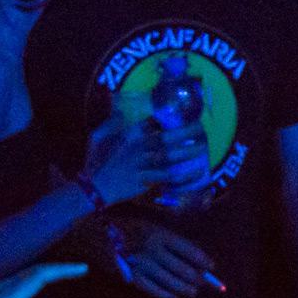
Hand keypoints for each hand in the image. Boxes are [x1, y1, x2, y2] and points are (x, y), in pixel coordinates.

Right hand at [81, 110, 207, 205]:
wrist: (93, 186)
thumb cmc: (96, 160)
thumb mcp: (97, 136)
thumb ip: (111, 123)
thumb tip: (122, 111)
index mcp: (128, 135)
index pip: (152, 122)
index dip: (170, 118)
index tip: (185, 115)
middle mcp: (138, 148)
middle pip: (167, 138)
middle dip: (186, 132)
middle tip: (201, 129)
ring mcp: (143, 165)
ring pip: (171, 156)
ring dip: (189, 152)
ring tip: (203, 147)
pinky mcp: (147, 180)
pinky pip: (171, 177)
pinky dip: (186, 176)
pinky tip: (199, 172)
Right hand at [104, 216, 216, 297]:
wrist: (90, 233)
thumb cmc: (124, 227)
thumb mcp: (148, 226)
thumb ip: (168, 241)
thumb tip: (191, 259)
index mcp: (159, 234)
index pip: (189, 250)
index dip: (203, 260)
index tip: (211, 267)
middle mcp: (153, 250)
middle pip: (183, 269)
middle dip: (197, 278)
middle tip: (202, 282)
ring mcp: (141, 265)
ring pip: (170, 282)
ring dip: (185, 289)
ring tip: (193, 293)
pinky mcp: (129, 277)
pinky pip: (152, 289)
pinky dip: (165, 295)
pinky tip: (173, 297)